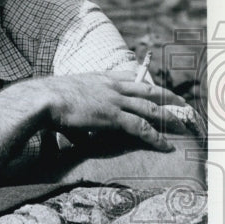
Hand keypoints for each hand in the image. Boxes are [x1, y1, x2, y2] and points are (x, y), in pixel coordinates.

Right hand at [16, 70, 190, 151]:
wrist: (43, 100)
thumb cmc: (46, 102)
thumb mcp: (65, 102)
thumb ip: (76, 118)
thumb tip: (75, 137)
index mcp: (99, 79)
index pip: (129, 77)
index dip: (144, 84)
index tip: (153, 88)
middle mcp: (111, 86)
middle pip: (147, 89)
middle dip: (168, 96)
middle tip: (182, 102)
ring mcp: (114, 100)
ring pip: (151, 108)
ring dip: (169, 117)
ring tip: (182, 126)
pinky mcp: (113, 116)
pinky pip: (141, 128)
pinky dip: (156, 137)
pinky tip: (165, 146)